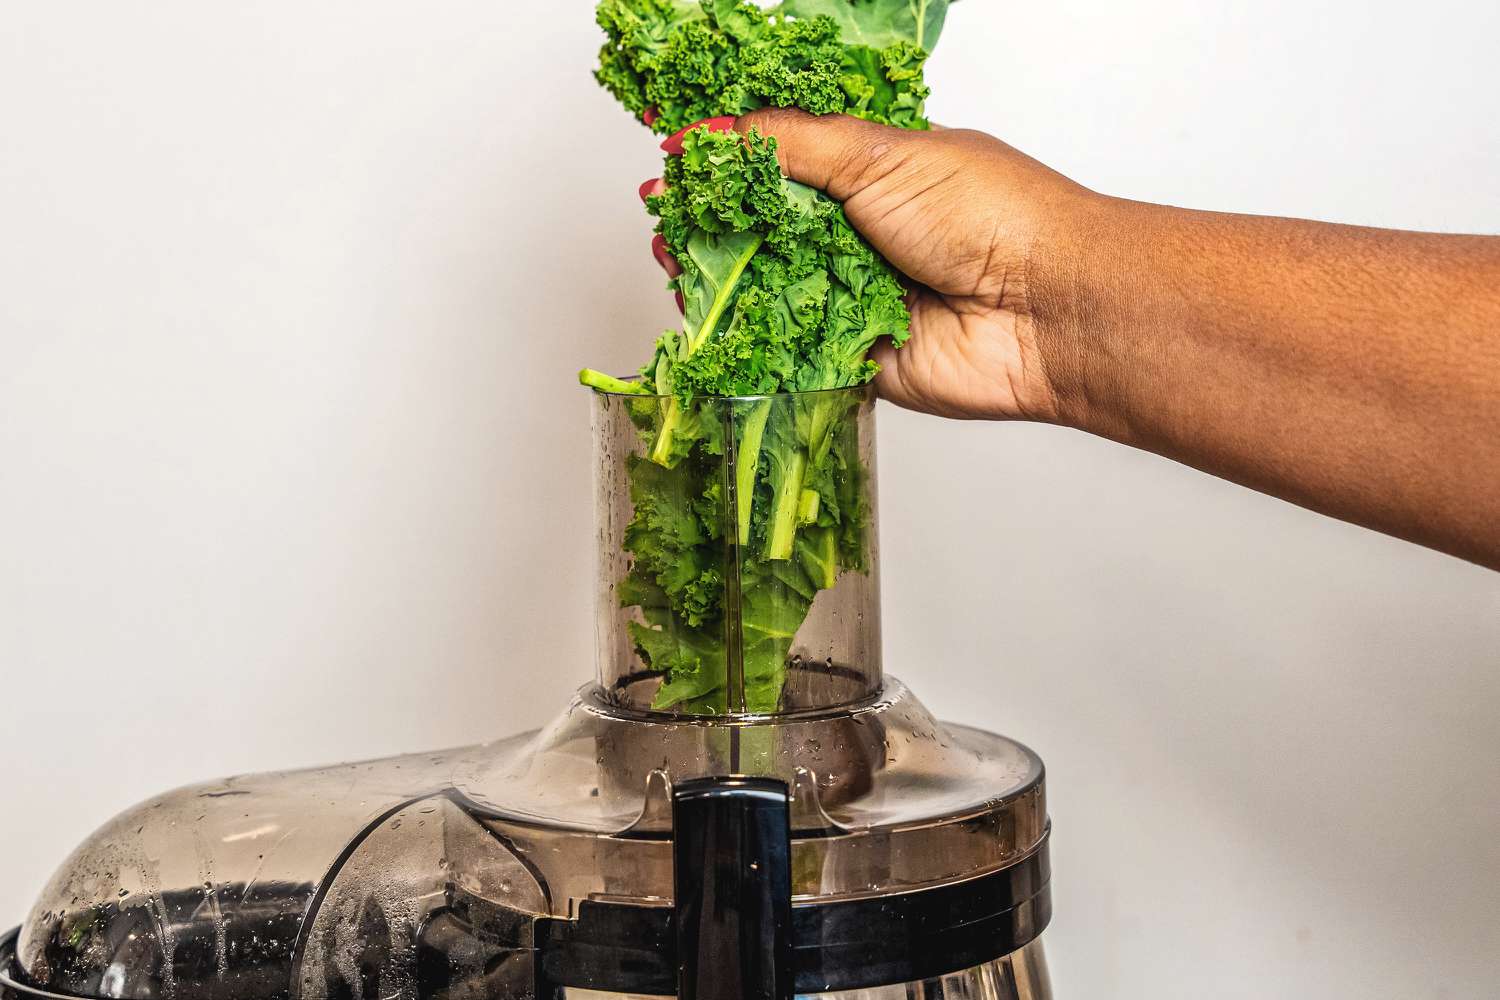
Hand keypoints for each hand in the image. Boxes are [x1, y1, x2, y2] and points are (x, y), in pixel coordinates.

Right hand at [642, 110, 1101, 421]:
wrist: (1046, 309)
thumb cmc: (988, 215)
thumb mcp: (878, 154)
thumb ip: (787, 143)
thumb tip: (707, 131)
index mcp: (870, 173)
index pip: (779, 162)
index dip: (728, 162)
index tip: (678, 162)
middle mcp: (858, 235)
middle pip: (762, 230)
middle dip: (712, 224)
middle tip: (668, 218)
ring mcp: (851, 299)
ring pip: (765, 291)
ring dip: (721, 279)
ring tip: (679, 263)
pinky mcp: (850, 360)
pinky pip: (786, 350)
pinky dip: (750, 339)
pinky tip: (711, 319)